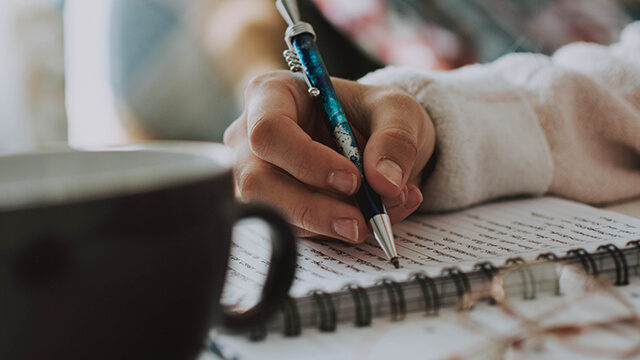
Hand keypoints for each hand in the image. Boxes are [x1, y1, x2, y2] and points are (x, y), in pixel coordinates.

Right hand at [224, 71, 435, 242]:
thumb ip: (395, 139)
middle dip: (313, 208)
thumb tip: (385, 183)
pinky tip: (371, 217)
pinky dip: (336, 231)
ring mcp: (255, 174)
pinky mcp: (272, 205)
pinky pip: (294, 229)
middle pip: (259, 181)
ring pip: (275, 212)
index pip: (269, 130)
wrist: (375, 141)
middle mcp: (251, 136)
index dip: (308, 160)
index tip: (352, 179)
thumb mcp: (397, 110)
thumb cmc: (372, 114)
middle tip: (360, 221)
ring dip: (329, 224)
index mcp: (272, 94)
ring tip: (378, 215)